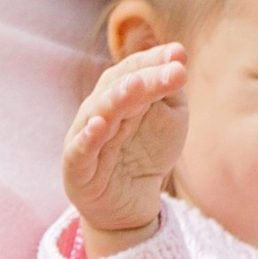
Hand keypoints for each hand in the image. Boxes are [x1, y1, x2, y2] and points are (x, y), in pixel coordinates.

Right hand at [62, 42, 187, 255]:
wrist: (130, 203)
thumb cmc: (147, 154)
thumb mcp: (169, 119)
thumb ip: (170, 91)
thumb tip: (177, 59)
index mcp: (119, 94)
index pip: (133, 69)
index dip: (155, 60)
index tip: (180, 54)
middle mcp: (99, 110)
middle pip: (119, 87)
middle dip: (146, 77)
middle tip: (173, 70)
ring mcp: (84, 137)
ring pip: (98, 113)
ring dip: (117, 98)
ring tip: (136, 86)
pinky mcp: (77, 168)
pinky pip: (79, 151)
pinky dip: (87, 138)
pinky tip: (99, 126)